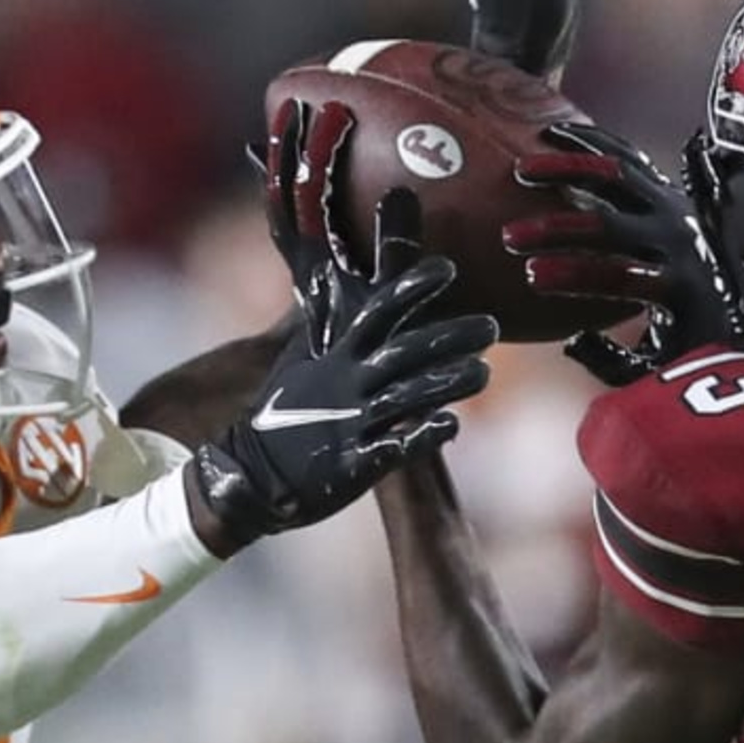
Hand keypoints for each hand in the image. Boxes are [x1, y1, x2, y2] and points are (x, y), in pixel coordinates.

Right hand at [194, 123, 495, 549]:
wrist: (252, 474)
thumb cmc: (284, 412)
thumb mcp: (299, 360)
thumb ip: (320, 318)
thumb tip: (324, 269)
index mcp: (336, 357)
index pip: (378, 312)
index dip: (410, 288)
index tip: (447, 268)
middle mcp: (347, 385)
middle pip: (402, 353)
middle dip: (446, 338)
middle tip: (491, 325)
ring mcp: (350, 425)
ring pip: (405, 398)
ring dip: (445, 384)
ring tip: (484, 372)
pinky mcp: (352, 466)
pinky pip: (392, 449)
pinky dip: (420, 437)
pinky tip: (452, 425)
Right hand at [505, 125, 743, 383]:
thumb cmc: (703, 339)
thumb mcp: (664, 364)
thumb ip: (615, 361)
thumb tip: (571, 341)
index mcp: (679, 285)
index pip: (619, 277)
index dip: (574, 276)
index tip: (532, 276)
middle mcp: (679, 237)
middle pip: (609, 224)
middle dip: (556, 229)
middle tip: (511, 236)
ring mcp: (675, 206)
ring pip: (616, 175)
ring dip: (567, 169)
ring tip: (522, 169)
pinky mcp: (668, 189)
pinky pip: (627, 157)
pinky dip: (592, 142)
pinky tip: (554, 134)